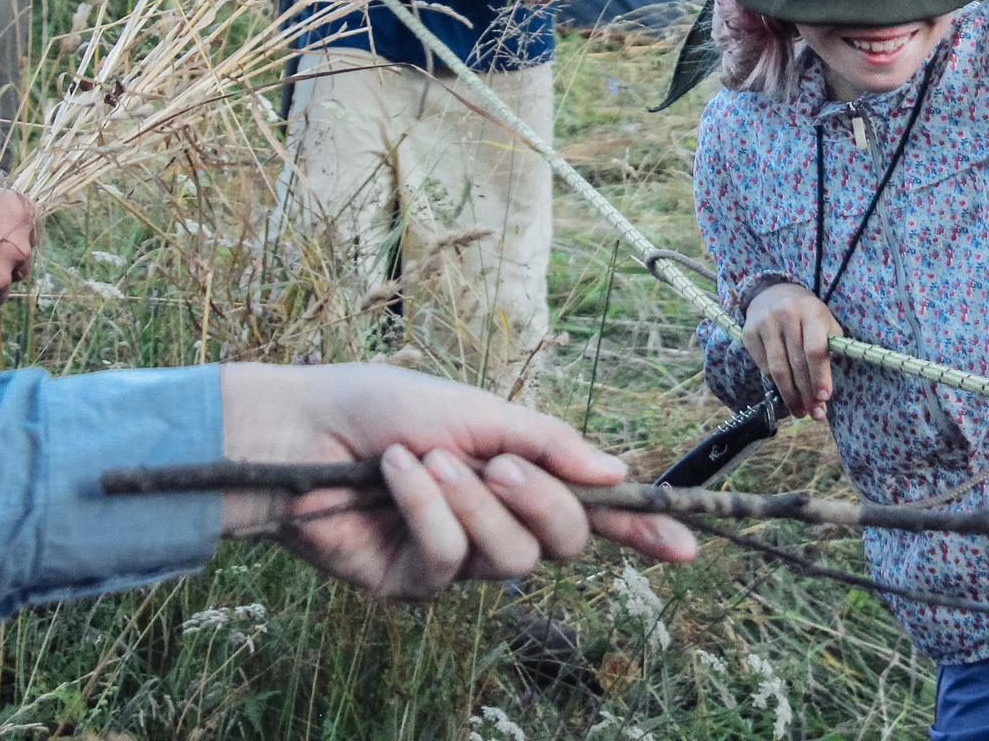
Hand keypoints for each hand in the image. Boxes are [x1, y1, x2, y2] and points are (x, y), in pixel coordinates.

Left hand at [217, 363, 695, 596]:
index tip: (688, 545)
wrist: (300, 429)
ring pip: (510, 560)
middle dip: (542, 502)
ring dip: (472, 504)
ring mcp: (456, 558)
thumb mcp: (476, 410)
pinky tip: (395, 477)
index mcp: (517, 473)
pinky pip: (448, 562)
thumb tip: (617, 472)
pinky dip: (426, 512)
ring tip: (428, 462)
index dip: (642, 529)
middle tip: (500, 464)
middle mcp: (495, 520)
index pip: (593, 509)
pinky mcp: (411, 582)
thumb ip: (548, 443)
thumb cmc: (382, 406)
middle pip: (564, 542)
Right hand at [744, 281, 841, 420]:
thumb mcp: (825, 325)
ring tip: (799, 411)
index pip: (815, 349)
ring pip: (777, 368)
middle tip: (814, 414)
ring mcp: (765, 322)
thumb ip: (829, 353)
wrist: (775, 295)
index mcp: (811, 311)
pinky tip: (784, 389)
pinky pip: (763, 366)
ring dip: (789, 395)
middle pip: (796, 363)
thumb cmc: (808, 317)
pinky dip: (775, 382)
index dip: (819, 376)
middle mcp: (787, 314)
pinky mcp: (749, 331)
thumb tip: (824, 396)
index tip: (824, 398)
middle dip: (806, 393)